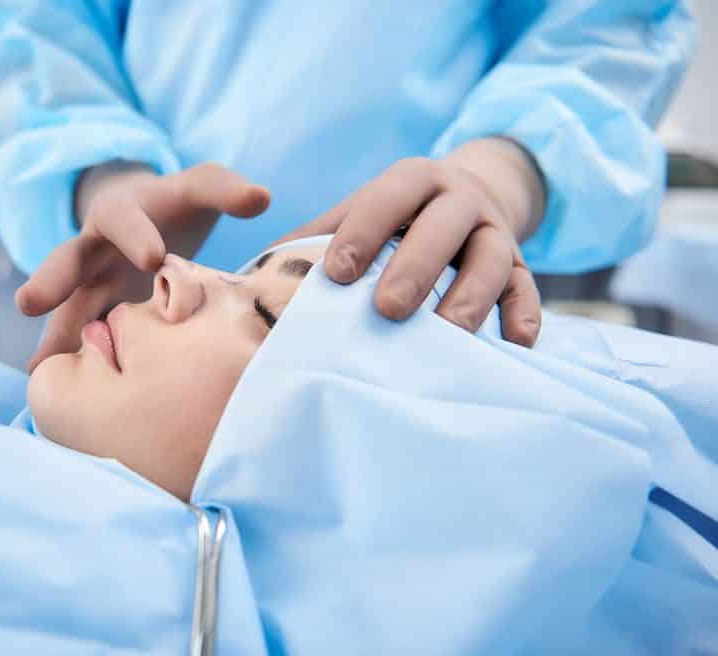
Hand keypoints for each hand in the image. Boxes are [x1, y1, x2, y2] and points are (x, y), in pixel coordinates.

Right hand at [17, 161, 269, 371]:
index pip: (122, 218)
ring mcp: (91, 285)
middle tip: (30, 303)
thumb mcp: (198, 187)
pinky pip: (75, 336)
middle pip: (67, 260)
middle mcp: (94, 249)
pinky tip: (51, 389)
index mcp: (120, 213)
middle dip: (52, 279)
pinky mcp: (94, 313)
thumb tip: (262, 198)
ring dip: (52, 335)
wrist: (151, 219)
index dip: (136, 235)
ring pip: (67, 307)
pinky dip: (65, 359)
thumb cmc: (177, 204)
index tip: (154, 258)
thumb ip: (225, 189)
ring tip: (36, 368)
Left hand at [276, 137, 546, 346]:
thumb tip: (254, 276)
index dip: (364, 233)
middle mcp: (459, 200)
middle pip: (444, 227)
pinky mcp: (522, 269)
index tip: (337, 273)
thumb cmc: (397, 218)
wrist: (472, 197)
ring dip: (470, 298)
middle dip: (416, 267)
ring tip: (446, 335)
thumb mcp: (361, 212)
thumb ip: (315, 237)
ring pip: (492, 260)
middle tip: (388, 310)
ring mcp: (495, 234)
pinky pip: (529, 292)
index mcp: (413, 180)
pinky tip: (510, 347)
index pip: (387, 199)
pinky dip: (523, 318)